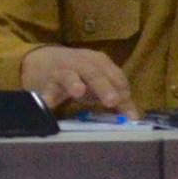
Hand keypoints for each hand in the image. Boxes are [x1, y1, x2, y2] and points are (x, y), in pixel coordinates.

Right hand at [18, 43, 133, 114]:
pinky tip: (48, 103)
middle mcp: (81, 62)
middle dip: (103, 86)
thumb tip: (134, 118)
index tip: (129, 111)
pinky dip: (48, 96)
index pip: (115, 75)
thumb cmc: (79, 75)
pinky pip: (48, 89)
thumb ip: (118, 98)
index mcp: (99, 62)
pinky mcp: (47, 81)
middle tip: (112, 100)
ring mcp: (62, 70)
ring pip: (69, 76)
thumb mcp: (100, 83)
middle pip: (94, 73)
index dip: (122, 91)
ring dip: (74, 83)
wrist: (43, 61)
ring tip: (79, 91)